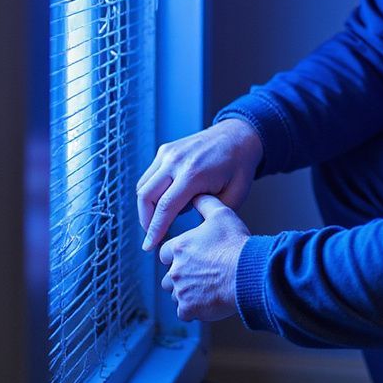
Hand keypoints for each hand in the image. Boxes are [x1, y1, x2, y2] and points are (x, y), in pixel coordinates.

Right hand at [137, 118, 261, 250]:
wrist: (238, 136)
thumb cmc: (239, 168)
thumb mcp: (233, 196)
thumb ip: (209, 214)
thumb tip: (189, 228)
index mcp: (194, 173)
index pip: (166, 207)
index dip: (155, 230)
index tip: (149, 246)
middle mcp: (176, 161)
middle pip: (146, 196)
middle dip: (146, 221)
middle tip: (152, 236)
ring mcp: (168, 153)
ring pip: (143, 186)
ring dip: (146, 207)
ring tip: (159, 221)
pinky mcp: (166, 150)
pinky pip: (150, 175)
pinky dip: (151, 192)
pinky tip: (166, 202)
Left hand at [158, 194, 249, 321]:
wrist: (247, 273)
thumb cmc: (235, 244)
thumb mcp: (221, 215)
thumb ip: (205, 203)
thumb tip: (196, 194)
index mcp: (179, 247)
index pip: (166, 253)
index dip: (178, 255)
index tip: (192, 256)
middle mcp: (175, 270)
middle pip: (169, 276)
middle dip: (180, 275)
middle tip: (201, 273)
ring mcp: (181, 291)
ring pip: (176, 294)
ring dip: (186, 292)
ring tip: (206, 288)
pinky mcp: (188, 309)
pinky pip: (185, 312)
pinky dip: (194, 309)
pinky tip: (208, 301)